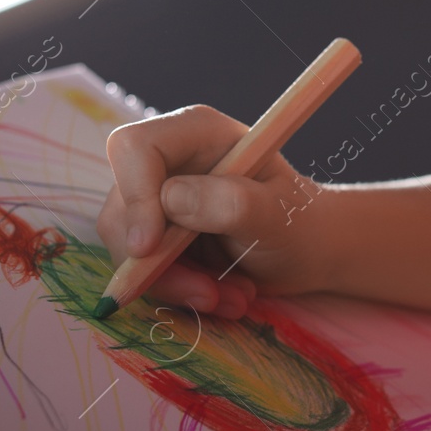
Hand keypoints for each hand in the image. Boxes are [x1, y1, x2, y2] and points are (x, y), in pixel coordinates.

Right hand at [98, 105, 337, 317]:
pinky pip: (143, 271)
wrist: (308, 251)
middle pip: (121, 208)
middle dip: (159, 263)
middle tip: (210, 295)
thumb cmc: (300, 222)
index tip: (150, 247)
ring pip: (128, 249)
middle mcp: (168, 160)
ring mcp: (158, 199)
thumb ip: (231, 203)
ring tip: (233, 298)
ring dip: (176, 285)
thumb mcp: (277, 215)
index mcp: (196, 132)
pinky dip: (180, 292)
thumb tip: (170, 200)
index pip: (134, 148)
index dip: (134, 196)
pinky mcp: (156, 235)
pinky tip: (223, 297)